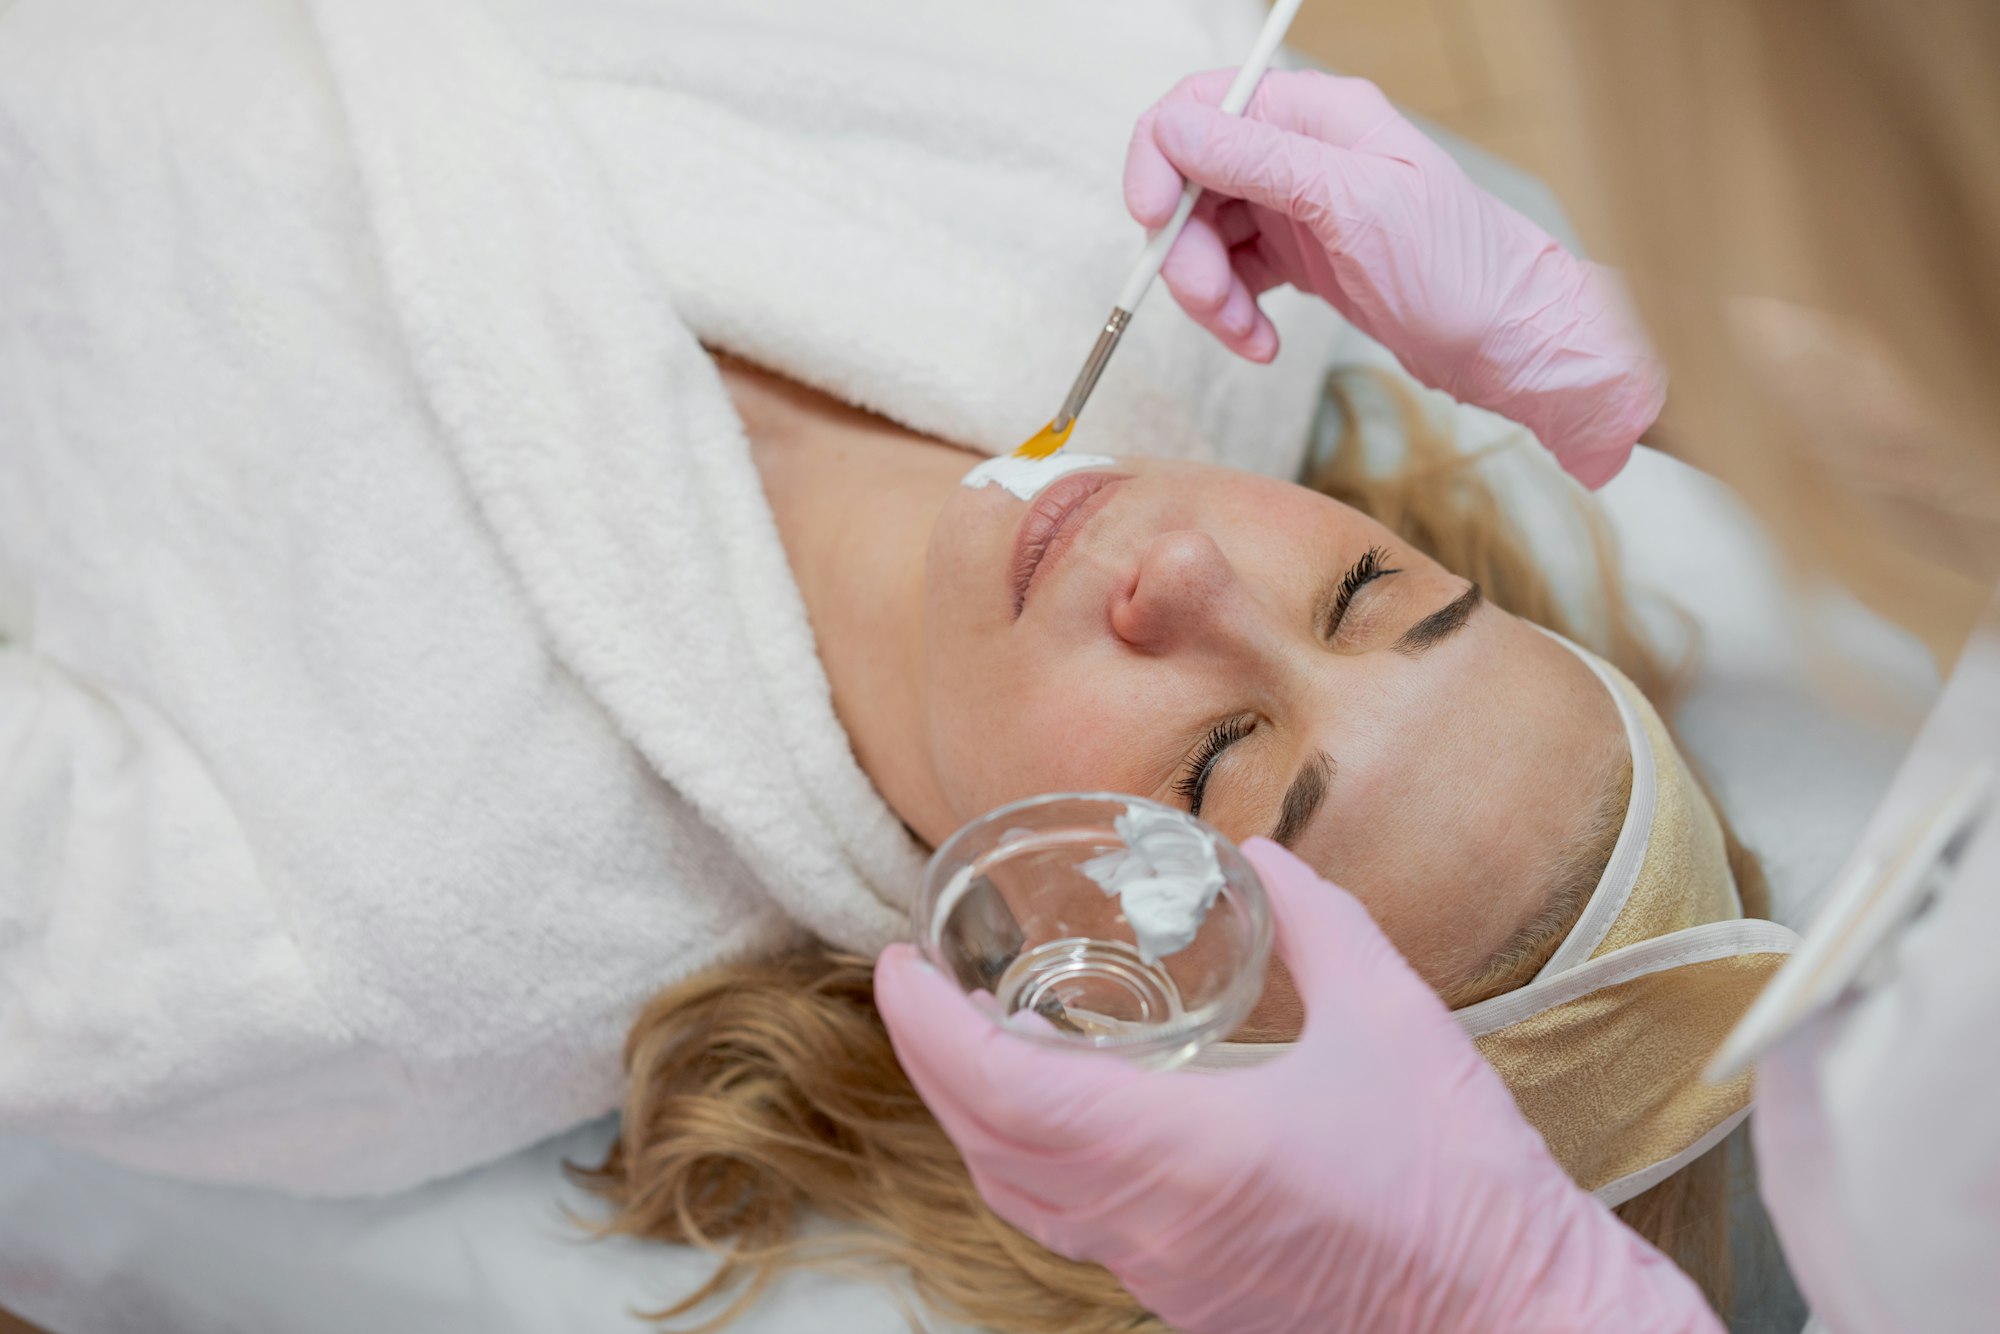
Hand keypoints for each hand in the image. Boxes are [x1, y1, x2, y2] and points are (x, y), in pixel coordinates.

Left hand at [875, 839, 1717, 1333]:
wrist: (1512, 1317)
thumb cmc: (1460, 1175)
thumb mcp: (1391, 1016)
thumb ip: (1315, 920)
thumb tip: (1258, 855)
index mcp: (1182, 1152)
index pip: (1001, 1091)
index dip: (927, 1027)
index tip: (892, 965)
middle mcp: (1146, 1223)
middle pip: (986, 1144)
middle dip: (929, 1060)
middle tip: (910, 987)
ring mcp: (1159, 1271)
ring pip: (1016, 1197)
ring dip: (969, 1116)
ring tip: (962, 1042)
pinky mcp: (1184, 1297)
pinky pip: (1064, 1228)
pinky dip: (1021, 1163)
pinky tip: (1046, 1119)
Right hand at [1124, 69, 1663, 487]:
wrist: (1510, 343)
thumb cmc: (1460, 269)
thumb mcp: (1354, 205)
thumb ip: (1260, 162)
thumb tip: (1175, 128)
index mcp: (1316, 116)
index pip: (1201, 110)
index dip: (1160, 163)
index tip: (1151, 224)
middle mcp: (1302, 154)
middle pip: (1193, 184)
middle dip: (1187, 251)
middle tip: (1212, 304)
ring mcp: (1299, 208)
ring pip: (1207, 238)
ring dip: (1210, 294)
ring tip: (1247, 338)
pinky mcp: (1301, 259)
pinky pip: (1236, 278)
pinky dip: (1234, 315)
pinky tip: (1262, 343)